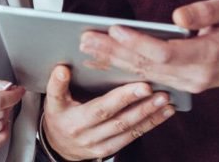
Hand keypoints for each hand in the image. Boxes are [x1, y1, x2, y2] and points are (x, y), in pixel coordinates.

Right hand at [42, 65, 174, 159]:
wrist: (59, 145)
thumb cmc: (59, 116)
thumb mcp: (53, 102)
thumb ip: (57, 85)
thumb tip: (62, 69)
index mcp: (74, 120)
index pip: (99, 108)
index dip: (120, 98)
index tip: (141, 85)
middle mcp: (89, 135)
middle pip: (117, 119)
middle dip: (139, 104)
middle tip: (157, 89)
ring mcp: (101, 144)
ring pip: (129, 128)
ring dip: (149, 114)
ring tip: (165, 99)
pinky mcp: (110, 149)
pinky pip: (133, 136)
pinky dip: (150, 124)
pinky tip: (164, 112)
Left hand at [79, 0, 218, 93]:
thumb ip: (204, 11)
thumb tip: (176, 16)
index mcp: (207, 57)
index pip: (164, 52)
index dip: (137, 42)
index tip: (113, 29)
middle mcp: (195, 76)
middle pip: (147, 66)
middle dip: (114, 52)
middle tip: (86, 40)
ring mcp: (188, 85)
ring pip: (145, 74)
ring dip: (114, 62)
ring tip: (87, 49)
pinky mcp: (182, 85)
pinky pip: (150, 78)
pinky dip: (125, 69)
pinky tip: (104, 61)